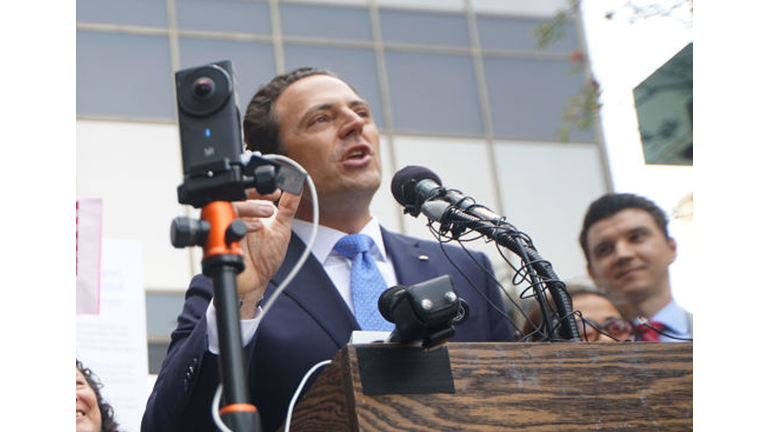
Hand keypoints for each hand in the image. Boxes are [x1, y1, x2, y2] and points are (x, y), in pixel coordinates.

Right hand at [233, 189, 300, 318]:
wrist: (255, 283)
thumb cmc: (265, 258)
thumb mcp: (282, 228)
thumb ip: (289, 207)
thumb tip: (298, 186)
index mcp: (248, 212)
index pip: (247, 191)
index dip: (260, 188)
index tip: (276, 192)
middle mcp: (236, 218)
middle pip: (235, 195)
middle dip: (254, 195)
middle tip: (272, 204)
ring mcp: (227, 228)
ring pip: (230, 207)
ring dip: (251, 208)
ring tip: (268, 214)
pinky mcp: (222, 239)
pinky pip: (225, 226)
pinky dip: (242, 224)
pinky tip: (257, 228)